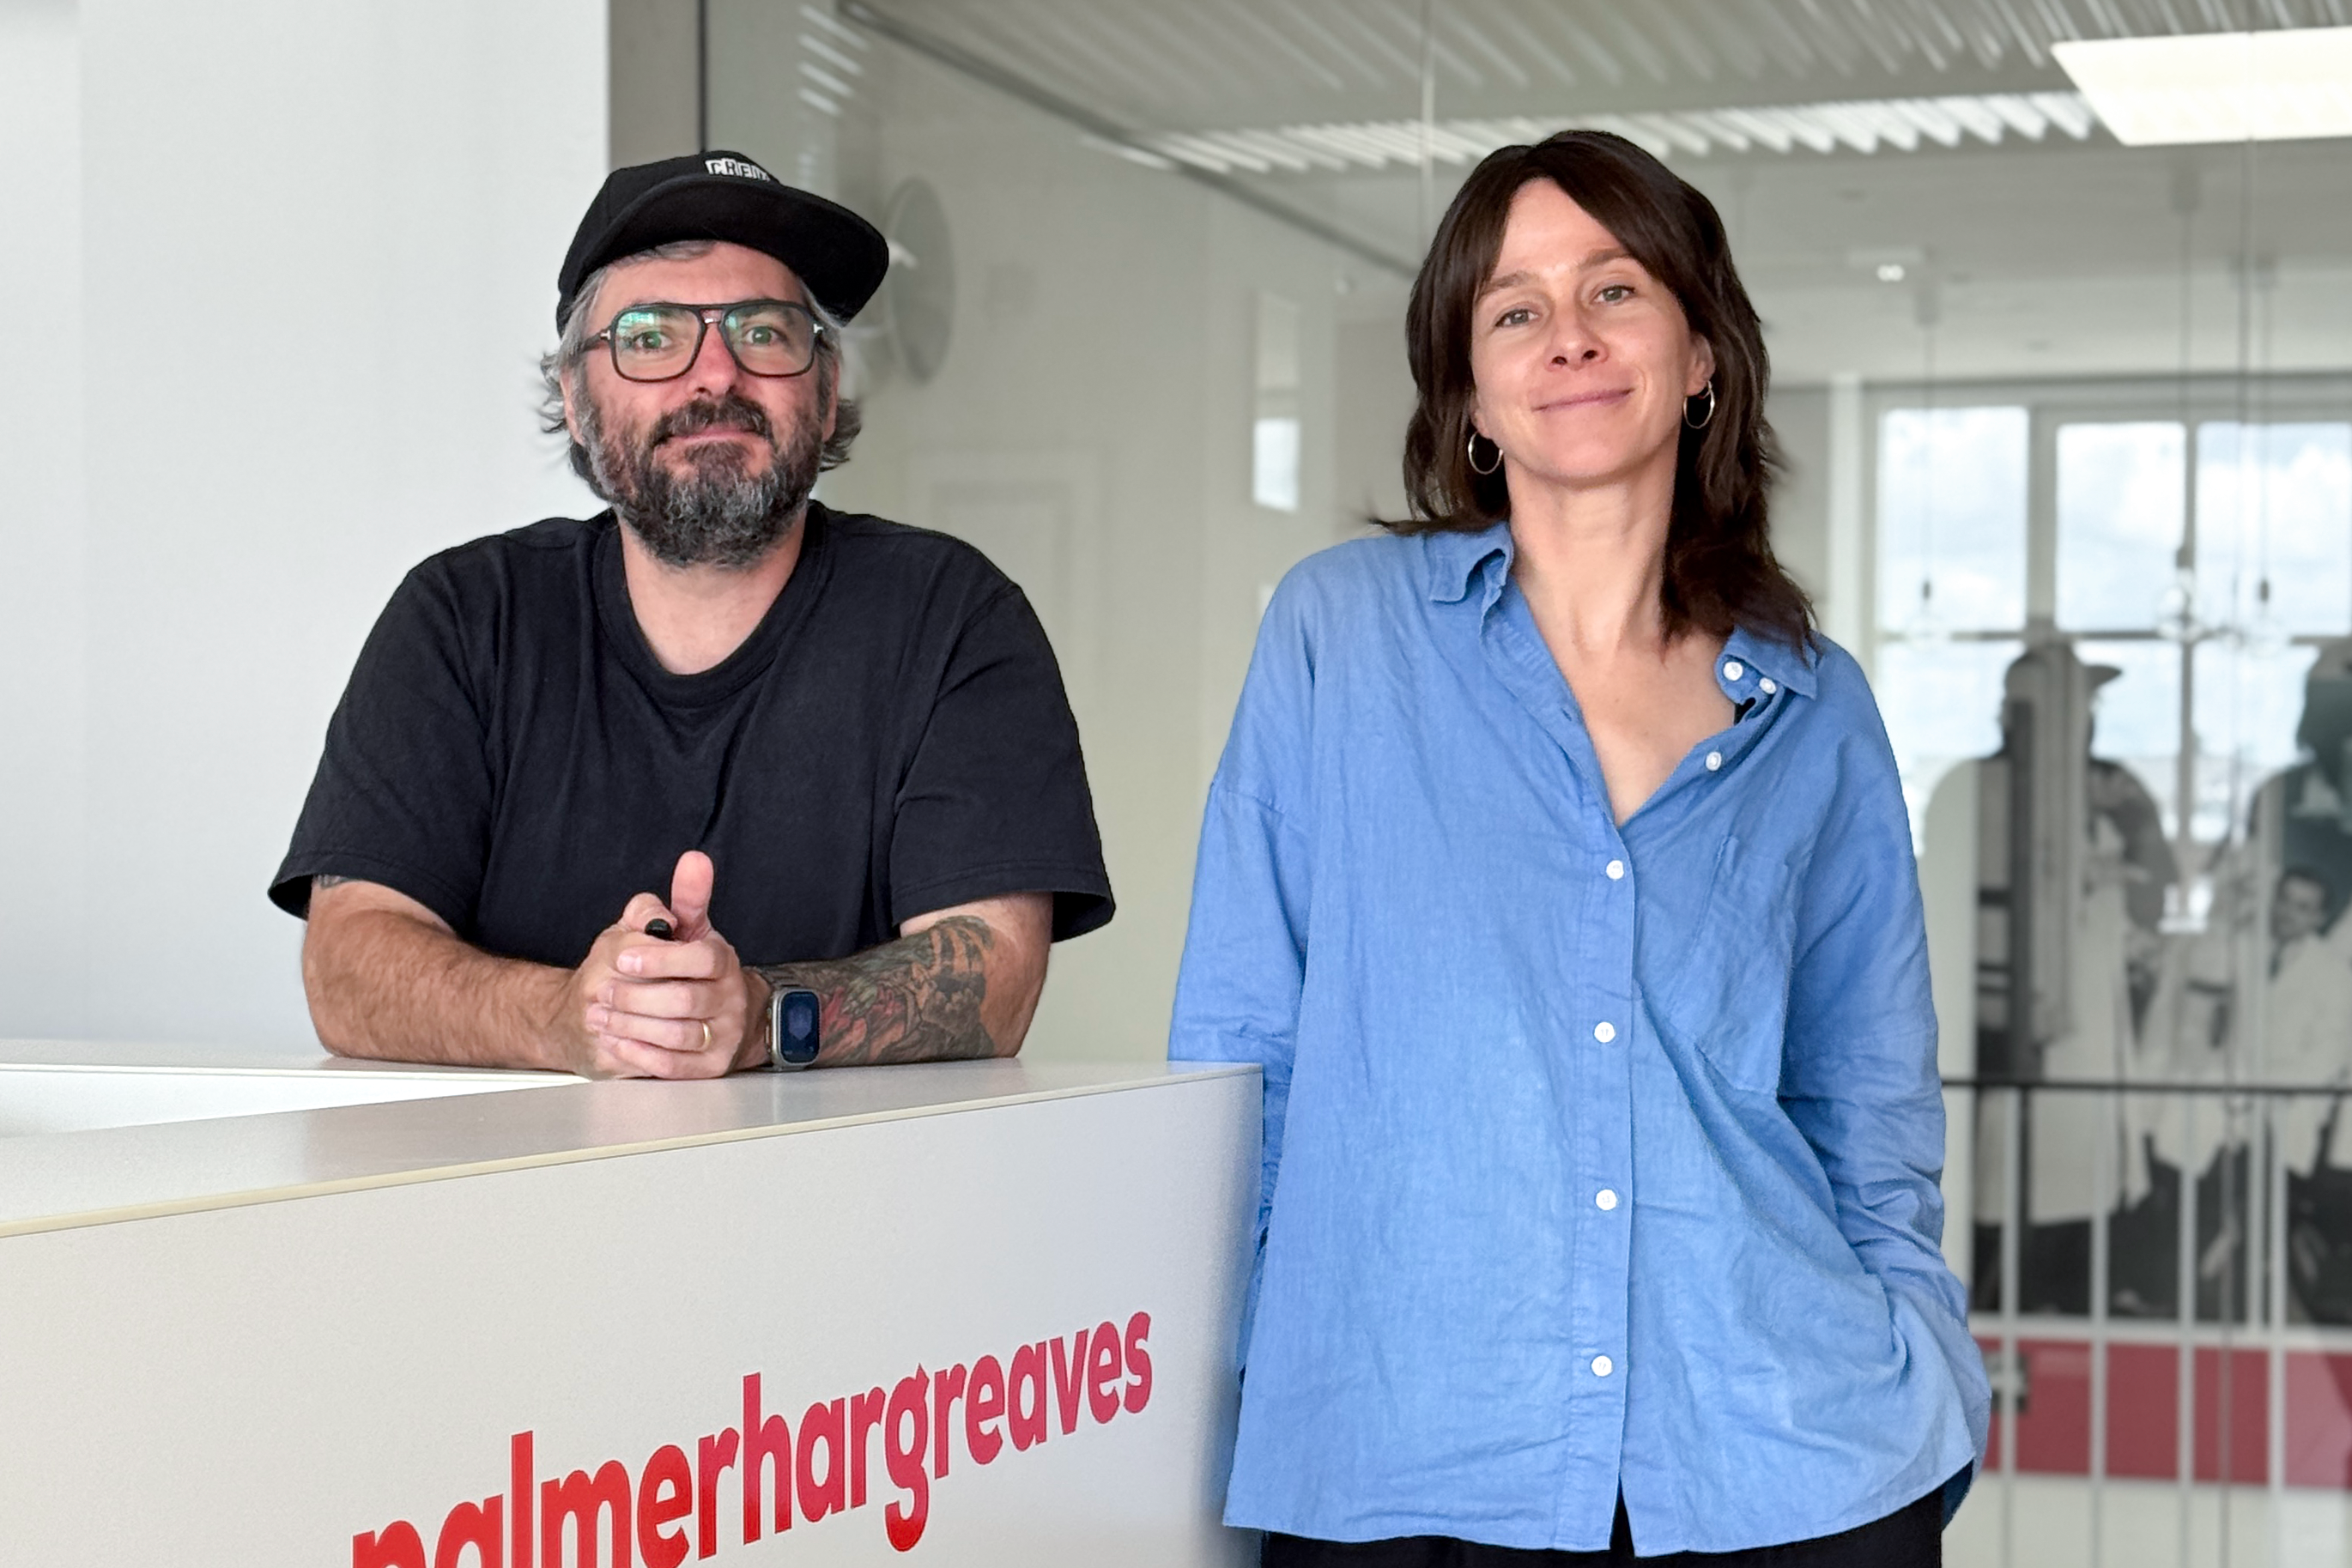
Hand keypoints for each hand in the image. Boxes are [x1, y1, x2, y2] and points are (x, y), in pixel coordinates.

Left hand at [569, 851, 757, 1077]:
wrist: (707, 1016)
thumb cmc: (685, 968)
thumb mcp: (686, 928)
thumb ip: (685, 897)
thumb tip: (695, 862)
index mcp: (722, 961)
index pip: (702, 958)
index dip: (660, 959)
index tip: (624, 957)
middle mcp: (729, 997)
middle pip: (685, 999)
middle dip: (636, 996)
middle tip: (604, 992)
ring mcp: (723, 1034)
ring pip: (678, 1035)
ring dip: (631, 1025)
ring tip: (601, 1015)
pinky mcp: (710, 1066)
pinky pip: (674, 1066)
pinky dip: (639, 1053)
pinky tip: (616, 1039)